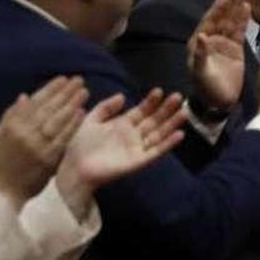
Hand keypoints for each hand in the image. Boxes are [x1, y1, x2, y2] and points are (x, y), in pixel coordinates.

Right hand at [0, 77, 85, 209]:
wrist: (4, 189)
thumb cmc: (3, 160)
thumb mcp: (1, 135)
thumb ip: (14, 115)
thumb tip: (26, 96)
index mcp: (12, 125)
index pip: (35, 103)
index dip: (50, 89)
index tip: (63, 79)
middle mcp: (24, 133)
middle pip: (48, 109)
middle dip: (65, 93)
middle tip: (79, 81)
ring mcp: (37, 146)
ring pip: (57, 120)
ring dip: (72, 104)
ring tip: (83, 92)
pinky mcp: (48, 158)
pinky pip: (63, 138)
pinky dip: (72, 124)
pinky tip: (82, 113)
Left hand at [57, 89, 186, 199]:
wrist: (75, 168)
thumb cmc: (79, 146)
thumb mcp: (90, 120)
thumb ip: (105, 108)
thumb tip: (122, 96)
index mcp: (122, 124)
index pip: (142, 110)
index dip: (150, 101)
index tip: (159, 91)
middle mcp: (133, 135)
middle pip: (154, 120)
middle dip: (166, 109)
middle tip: (177, 96)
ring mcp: (138, 148)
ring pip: (160, 133)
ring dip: (172, 123)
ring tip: (184, 112)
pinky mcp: (139, 160)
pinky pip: (157, 151)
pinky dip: (168, 143)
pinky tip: (179, 134)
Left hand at [188, 0, 249, 110]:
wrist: (218, 102)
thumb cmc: (206, 89)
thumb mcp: (201, 73)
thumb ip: (201, 54)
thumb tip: (201, 36)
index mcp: (199, 42)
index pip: (210, 20)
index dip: (218, 6)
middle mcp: (210, 39)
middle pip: (221, 16)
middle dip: (228, 1)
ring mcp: (223, 43)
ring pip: (231, 21)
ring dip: (236, 6)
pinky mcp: (235, 50)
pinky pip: (239, 31)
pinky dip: (243, 20)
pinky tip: (247, 8)